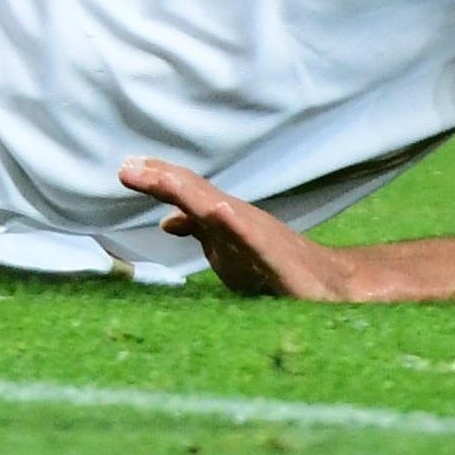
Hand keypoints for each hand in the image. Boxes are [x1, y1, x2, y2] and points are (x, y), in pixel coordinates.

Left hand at [121, 158, 365, 298]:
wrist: (329, 287)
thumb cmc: (272, 265)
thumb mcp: (228, 247)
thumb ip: (199, 229)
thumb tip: (165, 221)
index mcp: (221, 219)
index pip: (186, 192)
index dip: (157, 178)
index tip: (125, 167)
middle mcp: (238, 220)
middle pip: (196, 194)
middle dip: (163, 180)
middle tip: (127, 167)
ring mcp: (258, 238)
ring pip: (220, 211)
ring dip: (190, 194)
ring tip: (160, 179)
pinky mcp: (279, 262)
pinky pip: (257, 242)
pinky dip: (238, 225)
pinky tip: (221, 212)